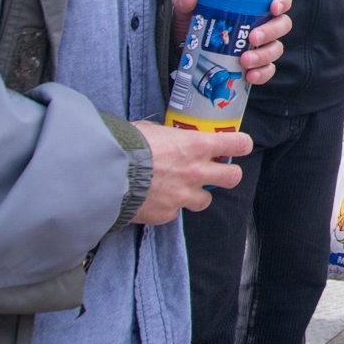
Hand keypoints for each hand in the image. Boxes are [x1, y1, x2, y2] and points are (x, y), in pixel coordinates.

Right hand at [130, 122, 251, 223]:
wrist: (104, 173)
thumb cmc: (127, 145)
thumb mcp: (154, 129)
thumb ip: (172, 136)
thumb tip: (171, 136)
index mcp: (197, 145)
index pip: (239, 144)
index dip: (240, 145)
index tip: (237, 146)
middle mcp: (197, 171)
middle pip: (233, 177)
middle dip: (227, 174)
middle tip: (216, 172)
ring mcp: (184, 195)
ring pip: (205, 200)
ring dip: (195, 194)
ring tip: (177, 187)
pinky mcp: (168, 214)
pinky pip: (175, 212)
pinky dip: (168, 206)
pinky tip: (153, 198)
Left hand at [170, 0, 294, 84]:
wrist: (182, 56)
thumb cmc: (191, 27)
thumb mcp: (185, 11)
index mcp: (253, 7)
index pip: (279, 0)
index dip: (282, 1)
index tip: (274, 8)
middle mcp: (262, 26)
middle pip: (282, 25)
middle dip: (271, 31)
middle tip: (252, 38)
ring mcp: (260, 48)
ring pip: (276, 49)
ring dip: (264, 55)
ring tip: (245, 61)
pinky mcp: (256, 67)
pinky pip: (268, 71)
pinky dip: (262, 74)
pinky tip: (250, 76)